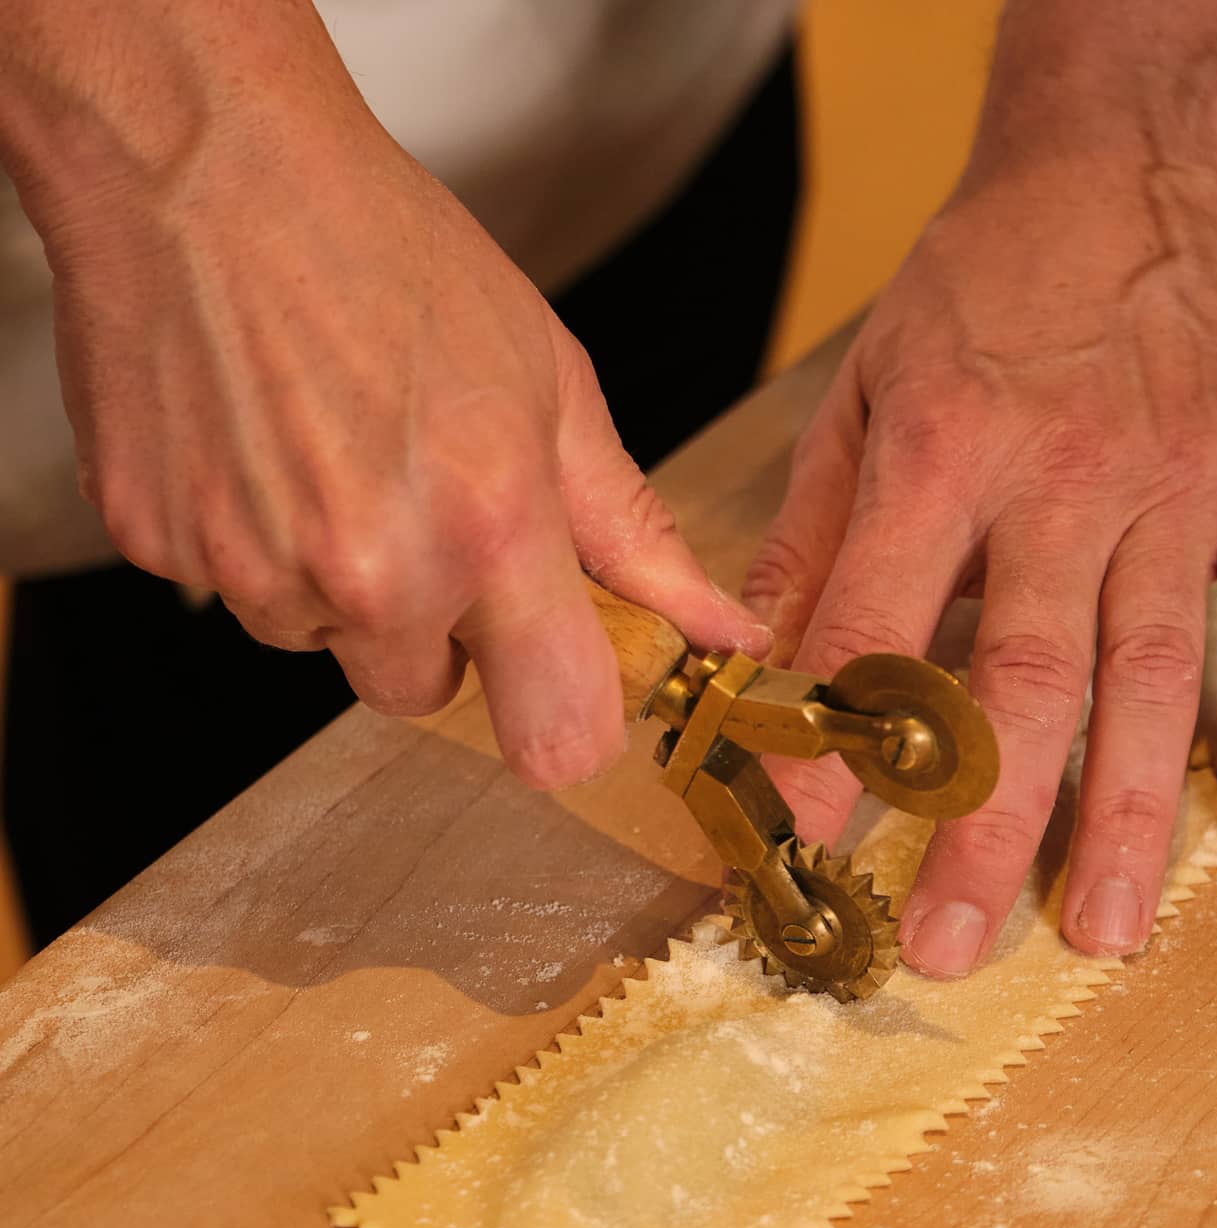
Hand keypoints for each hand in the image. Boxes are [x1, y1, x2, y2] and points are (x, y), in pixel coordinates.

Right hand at [34, 72, 767, 789]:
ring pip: (326, 643)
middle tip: (423, 509)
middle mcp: (374, 573)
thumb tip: (721, 630)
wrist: (208, 169)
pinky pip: (239, 597)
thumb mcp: (554, 388)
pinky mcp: (165, 549)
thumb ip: (636, 537)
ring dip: (340, 584)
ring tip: (334, 456)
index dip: (562, 723)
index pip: (555, 738)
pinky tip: (266, 451)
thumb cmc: (392, 261)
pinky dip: (259, 545)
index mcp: (489, 534)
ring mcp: (259, 569)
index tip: (557, 683)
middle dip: (435, 630)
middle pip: (423, 694)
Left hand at [744, 158, 1216, 973]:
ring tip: (1098, 931)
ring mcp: (1178, 489)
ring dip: (1126, 818)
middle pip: (1022, 680)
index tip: (807, 846)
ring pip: (1152, 679)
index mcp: (945, 448)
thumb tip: (755, 666)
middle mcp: (1064, 477)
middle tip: (949, 943)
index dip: (835, 746)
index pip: (877, 624)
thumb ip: (814, 534)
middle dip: (981, 825)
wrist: (1128, 171)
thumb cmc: (981, 288)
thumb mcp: (864, 389)